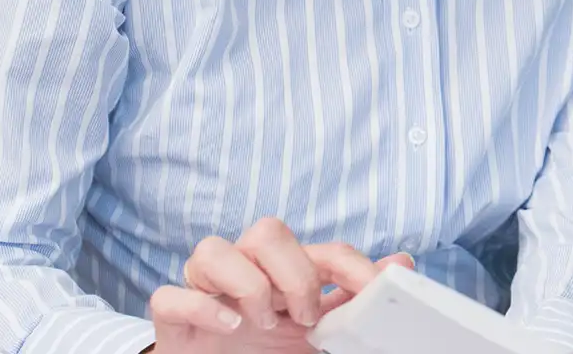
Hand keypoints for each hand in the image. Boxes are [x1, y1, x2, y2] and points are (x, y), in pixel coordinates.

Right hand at [148, 217, 412, 353]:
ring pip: (212, 249)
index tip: (371, 294)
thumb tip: (401, 263)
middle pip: (266, 231)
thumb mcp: (315, 330)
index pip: (324, 250)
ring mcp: (205, 290)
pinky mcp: (172, 317)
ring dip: (247, 285)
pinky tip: (229, 327)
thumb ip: (351, 301)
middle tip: (304, 316)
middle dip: (295, 272)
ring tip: (260, 325)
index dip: (352, 267)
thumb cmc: (264, 349)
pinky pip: (171, 295)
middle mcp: (243, 270)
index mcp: (284, 272)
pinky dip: (201, 306)